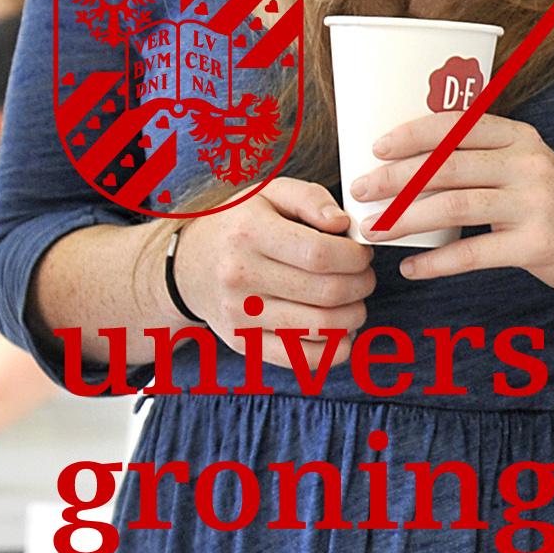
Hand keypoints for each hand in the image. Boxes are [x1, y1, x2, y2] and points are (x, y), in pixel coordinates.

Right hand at [170, 180, 374, 367]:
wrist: (189, 267)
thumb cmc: (239, 225)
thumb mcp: (268, 194)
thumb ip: (310, 198)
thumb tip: (343, 225)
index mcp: (249, 233)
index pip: (319, 254)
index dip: (355, 258)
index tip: (360, 255)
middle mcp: (240, 275)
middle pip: (326, 292)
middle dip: (361, 286)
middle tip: (364, 278)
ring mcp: (240, 314)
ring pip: (321, 327)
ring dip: (354, 317)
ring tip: (354, 302)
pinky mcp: (245, 343)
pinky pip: (301, 359)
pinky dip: (334, 351)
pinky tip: (342, 332)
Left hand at [349, 114, 553, 297]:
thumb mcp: (530, 166)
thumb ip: (485, 157)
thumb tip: (412, 161)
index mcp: (520, 137)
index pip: (457, 126)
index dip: (412, 134)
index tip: (376, 147)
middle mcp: (528, 164)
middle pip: (447, 165)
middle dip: (394, 178)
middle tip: (359, 190)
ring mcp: (534, 204)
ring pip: (453, 207)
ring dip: (405, 219)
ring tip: (374, 230)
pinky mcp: (536, 245)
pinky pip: (474, 254)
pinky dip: (437, 263)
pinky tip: (412, 268)